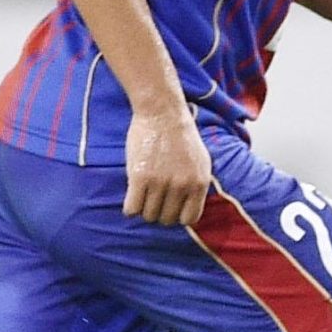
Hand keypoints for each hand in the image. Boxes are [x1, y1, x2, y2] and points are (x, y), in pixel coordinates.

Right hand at [125, 106, 211, 226]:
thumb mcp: (201, 161)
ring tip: (143, 193)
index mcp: (199, 183)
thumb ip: (197, 186)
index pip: (190, 218)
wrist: (162, 113)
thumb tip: (190, 212)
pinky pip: (132, 209)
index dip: (178, 215)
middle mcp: (182, 185)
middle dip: (159, 212)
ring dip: (144, 208)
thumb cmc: (181, 136)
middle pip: (166, 219)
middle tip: (153, 198)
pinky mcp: (140, 177)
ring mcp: (161, 182)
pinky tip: (132, 194)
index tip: (170, 206)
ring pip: (148, 215)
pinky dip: (130, 207)